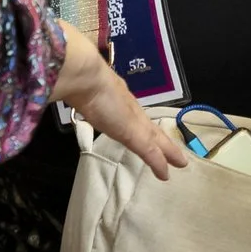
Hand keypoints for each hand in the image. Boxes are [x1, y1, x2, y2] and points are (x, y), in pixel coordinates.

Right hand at [52, 31, 188, 179]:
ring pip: (156, 138)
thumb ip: (82, 90)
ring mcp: (135, 121)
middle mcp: (131, 109)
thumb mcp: (83, 89)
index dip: (145, 125)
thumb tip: (72, 84)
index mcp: (119, 98)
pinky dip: (158, 163)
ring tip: (179, 160)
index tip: (153, 132)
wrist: (86, 76)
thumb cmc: (82, 81)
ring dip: (167, 150)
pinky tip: (165, 175)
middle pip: (151, 128)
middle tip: (176, 153)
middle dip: (163, 140)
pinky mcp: (135, 134)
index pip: (136, 115)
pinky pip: (149, 152)